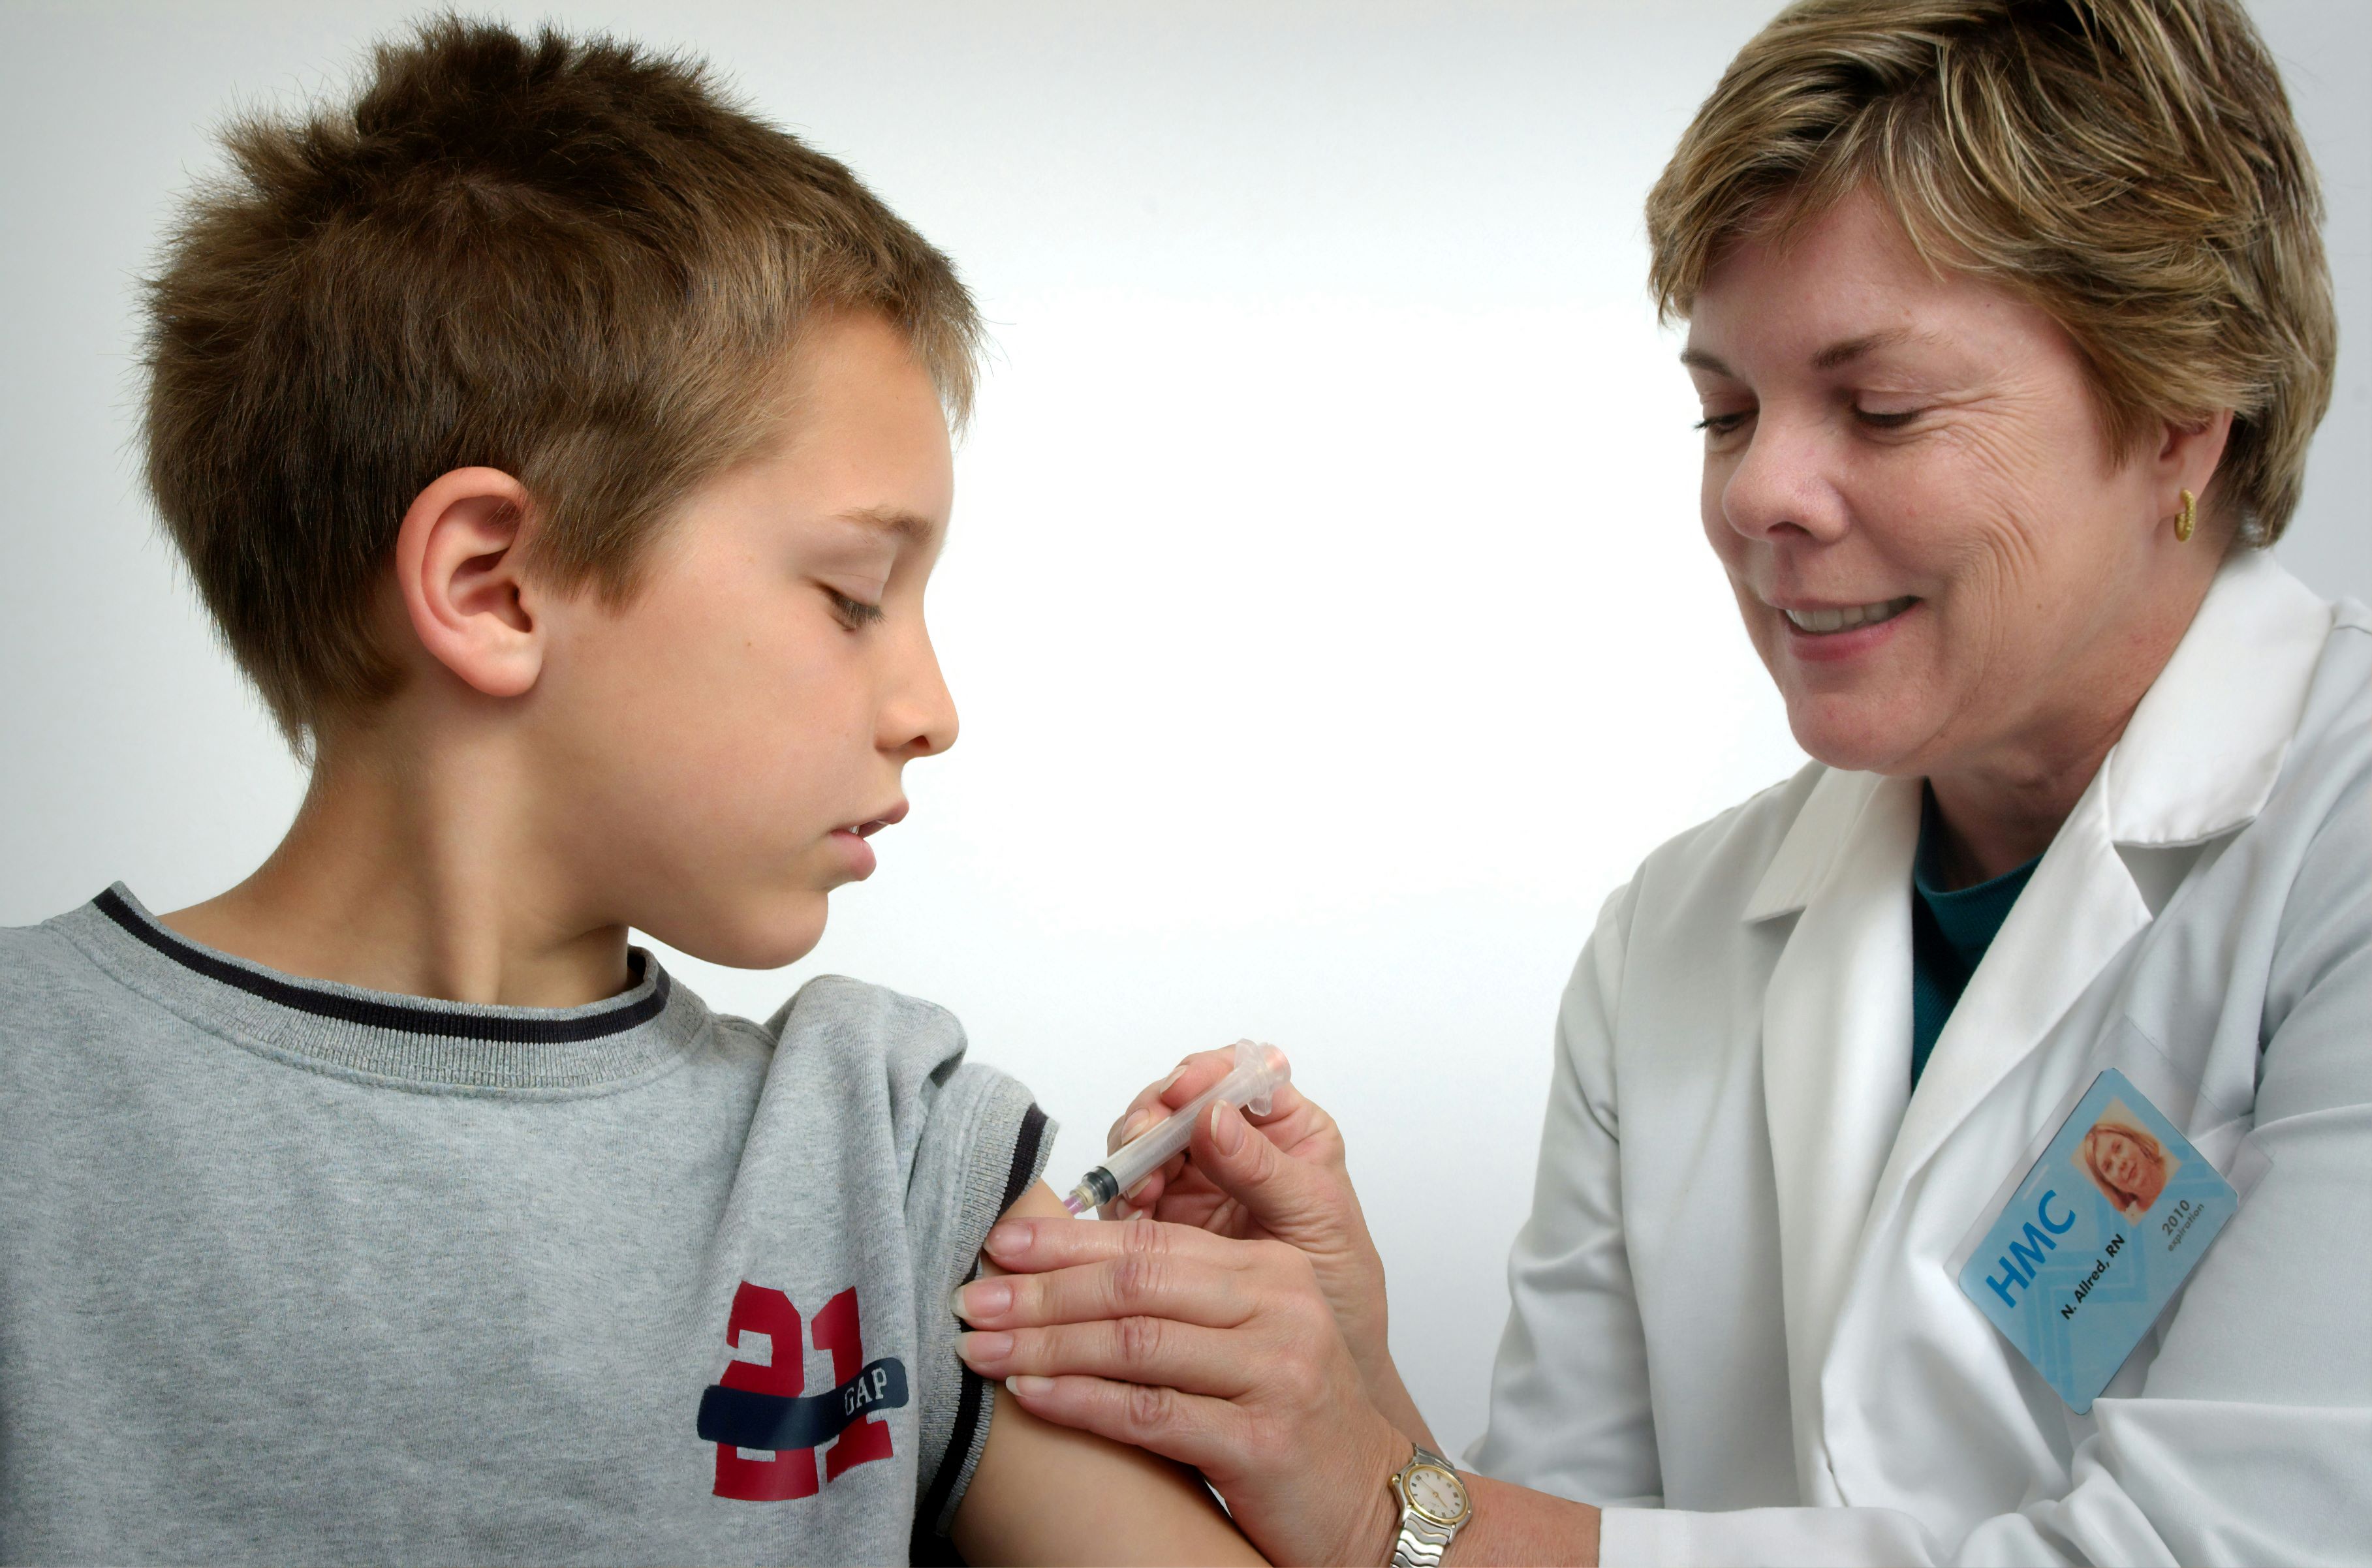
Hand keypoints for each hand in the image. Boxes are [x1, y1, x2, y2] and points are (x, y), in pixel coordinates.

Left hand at [955, 1213, 1408, 1566]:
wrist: (1367, 1501)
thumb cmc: (1291, 1416)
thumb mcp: (1247, 1337)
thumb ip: (1180, 1298)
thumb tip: (1061, 1272)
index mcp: (1271, 1269)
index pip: (1153, 1238)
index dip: (1068, 1238)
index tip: (1000, 1242)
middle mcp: (1279, 1308)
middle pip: (1137, 1281)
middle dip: (1042, 1288)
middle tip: (973, 1297)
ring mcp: (1276, 1372)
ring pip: (1136, 1342)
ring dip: (1046, 1344)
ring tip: (983, 1348)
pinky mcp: (1263, 1440)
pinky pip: (1150, 1413)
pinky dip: (1080, 1401)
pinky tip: (1030, 1394)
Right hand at [1104, 1051, 1394, 1385]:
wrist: (1314, 1381)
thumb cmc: (1340, 1293)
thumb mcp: (1319, 1224)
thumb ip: (1270, 1170)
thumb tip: (1215, 1116)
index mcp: (1287, 1131)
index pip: (1241, 1074)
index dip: (1208, 1073)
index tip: (1186, 1091)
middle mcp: (1234, 1147)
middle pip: (1179, 1101)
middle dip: (1156, 1114)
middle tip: (1144, 1139)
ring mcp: (1193, 1182)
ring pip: (1144, 1143)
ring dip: (1132, 1156)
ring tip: (1139, 1191)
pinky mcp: (1160, 1222)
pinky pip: (1125, 1194)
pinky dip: (1119, 1200)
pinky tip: (1129, 1218)